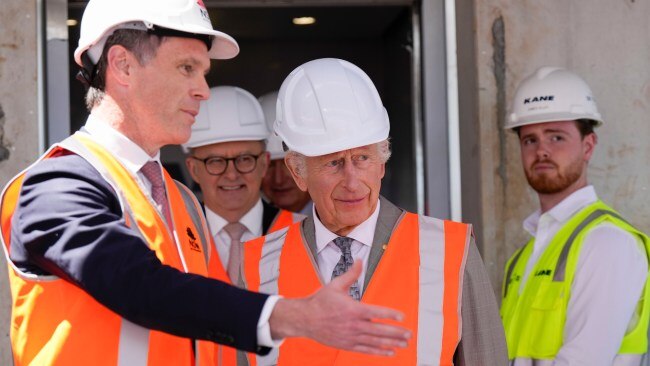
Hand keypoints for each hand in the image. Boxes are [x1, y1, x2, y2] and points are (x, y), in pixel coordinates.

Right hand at [269, 261, 410, 355]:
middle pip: (379, 330)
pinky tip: (390, 352)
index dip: (390, 315)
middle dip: (396, 332)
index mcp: (352, 309)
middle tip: (409, 334)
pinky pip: (366, 349)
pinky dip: (378, 351)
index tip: (402, 317)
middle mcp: (353, 325)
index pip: (376, 313)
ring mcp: (350, 336)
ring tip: (404, 343)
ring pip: (375, 341)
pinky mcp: (347, 345)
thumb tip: (359, 260)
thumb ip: (351, 274)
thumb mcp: (335, 285)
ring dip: (391, 343)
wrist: (304, 319)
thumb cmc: (320, 301)